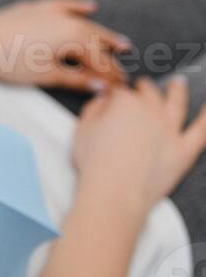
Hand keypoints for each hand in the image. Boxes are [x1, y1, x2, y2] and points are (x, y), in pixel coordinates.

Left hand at [0, 0, 129, 91]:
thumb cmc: (6, 61)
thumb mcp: (45, 75)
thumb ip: (75, 79)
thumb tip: (100, 86)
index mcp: (72, 36)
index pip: (99, 59)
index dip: (111, 75)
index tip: (120, 89)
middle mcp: (65, 18)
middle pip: (96, 39)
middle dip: (111, 56)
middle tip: (123, 71)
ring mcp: (48, 10)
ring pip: (83, 22)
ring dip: (101, 33)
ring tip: (120, 43)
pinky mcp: (33, 7)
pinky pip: (63, 4)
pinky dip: (77, 6)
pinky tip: (89, 6)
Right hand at [72, 76, 205, 219]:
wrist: (115, 193)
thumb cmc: (96, 164)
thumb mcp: (82, 128)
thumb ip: (94, 107)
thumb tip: (102, 97)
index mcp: (125, 103)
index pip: (120, 90)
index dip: (114, 91)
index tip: (110, 94)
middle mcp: (151, 111)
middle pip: (149, 92)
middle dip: (144, 87)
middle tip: (141, 86)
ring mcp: (170, 130)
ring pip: (177, 103)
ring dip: (178, 90)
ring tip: (179, 83)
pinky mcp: (184, 150)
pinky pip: (201, 130)